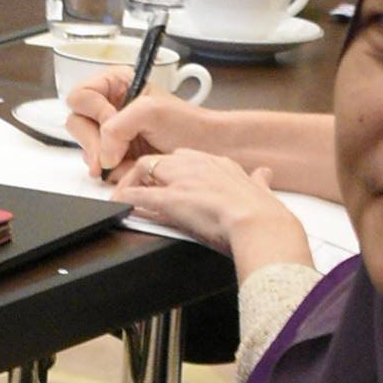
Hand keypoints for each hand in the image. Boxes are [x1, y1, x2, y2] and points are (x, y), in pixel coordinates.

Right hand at [65, 71, 216, 182]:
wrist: (209, 150)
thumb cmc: (189, 125)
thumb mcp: (151, 111)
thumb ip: (118, 126)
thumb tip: (103, 154)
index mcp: (117, 85)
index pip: (81, 96)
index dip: (94, 112)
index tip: (113, 121)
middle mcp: (111, 108)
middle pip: (77, 124)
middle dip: (95, 141)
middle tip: (113, 153)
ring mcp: (112, 135)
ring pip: (86, 149)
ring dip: (105, 159)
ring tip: (128, 159)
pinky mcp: (117, 158)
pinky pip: (100, 168)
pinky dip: (114, 172)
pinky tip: (131, 167)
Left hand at [123, 153, 311, 280]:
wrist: (260, 224)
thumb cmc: (263, 214)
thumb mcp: (262, 190)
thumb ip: (259, 181)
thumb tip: (263, 176)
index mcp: (220, 164)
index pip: (187, 157)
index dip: (173, 168)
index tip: (167, 178)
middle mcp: (199, 166)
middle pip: (163, 159)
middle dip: (148, 172)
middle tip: (140, 186)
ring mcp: (183, 181)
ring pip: (146, 169)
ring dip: (132, 182)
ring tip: (124, 194)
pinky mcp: (171, 200)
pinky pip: (139, 196)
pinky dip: (125, 199)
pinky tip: (119, 205)